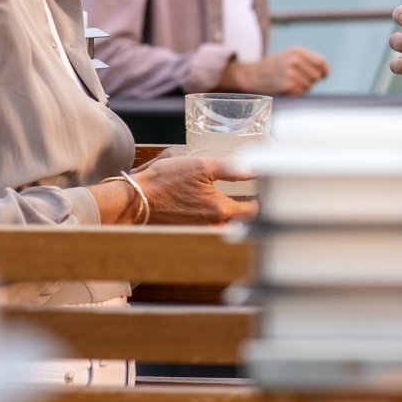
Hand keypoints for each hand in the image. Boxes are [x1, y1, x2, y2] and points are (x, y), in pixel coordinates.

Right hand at [129, 155, 257, 225]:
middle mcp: (213, 227)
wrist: (134, 201)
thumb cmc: (164, 181)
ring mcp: (200, 234)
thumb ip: (231, 168)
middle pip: (243, 225)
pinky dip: (218, 224)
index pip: (254, 212)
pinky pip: (211, 232)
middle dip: (251, 214)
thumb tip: (255, 169)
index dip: (263, 201)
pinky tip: (214, 212)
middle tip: (257, 200)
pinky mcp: (189, 235)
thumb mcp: (200, 166)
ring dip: (236, 221)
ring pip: (228, 230)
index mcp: (220, 210)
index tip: (267, 192)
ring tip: (239, 206)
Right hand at [219, 47, 328, 95]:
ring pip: (310, 86)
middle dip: (312, 80)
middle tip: (300, 79)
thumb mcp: (290, 55)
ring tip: (291, 82)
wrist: (254, 75)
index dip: (324, 70)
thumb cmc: (275, 65)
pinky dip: (297, 92)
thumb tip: (325, 72)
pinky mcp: (289, 87)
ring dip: (304, 87)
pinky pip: (302, 92)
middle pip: (317, 76)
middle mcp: (296, 61)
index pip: (321, 62)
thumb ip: (308, 59)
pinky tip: (288, 88)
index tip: (324, 75)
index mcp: (297, 51)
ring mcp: (292, 74)